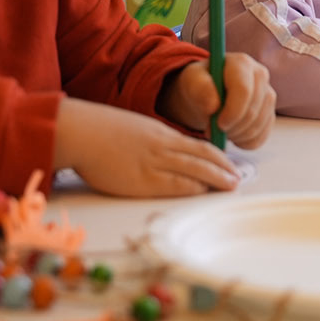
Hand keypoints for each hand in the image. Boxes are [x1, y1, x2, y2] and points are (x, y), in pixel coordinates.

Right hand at [53, 97, 239, 196]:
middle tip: (238, 178)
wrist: (82, 132)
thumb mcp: (134, 130)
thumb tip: (163, 152)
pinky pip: (175, 183)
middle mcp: (163, 146)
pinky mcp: (142, 179)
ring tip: (231, 186)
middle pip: (202, 156)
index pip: (197, 145)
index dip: (216, 156)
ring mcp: (154, 161)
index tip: (227, 165)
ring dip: (216, 178)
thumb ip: (151, 140)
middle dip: (223, 168)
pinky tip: (204, 191)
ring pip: (195, 168)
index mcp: (160, 133)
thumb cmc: (100, 132)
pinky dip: (193, 186)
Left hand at [158, 57, 274, 149]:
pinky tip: (231, 136)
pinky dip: (245, 142)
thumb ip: (200, 89)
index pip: (244, 90)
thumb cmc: (198, 84)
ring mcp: (267, 94)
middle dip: (233, 127)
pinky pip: (262, 135)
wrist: (206, 94)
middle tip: (212, 131)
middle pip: (253, 110)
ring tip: (219, 132)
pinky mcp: (269, 113)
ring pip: (259, 124)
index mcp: (241, 63)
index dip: (232, 112)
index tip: (218, 125)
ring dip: (237, 135)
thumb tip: (213, 105)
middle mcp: (260, 75)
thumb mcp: (192, 82)